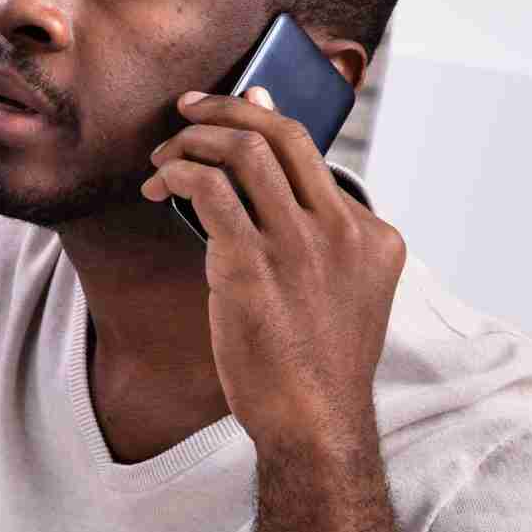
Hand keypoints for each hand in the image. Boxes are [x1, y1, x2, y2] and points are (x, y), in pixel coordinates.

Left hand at [141, 86, 406, 454]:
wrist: (314, 422)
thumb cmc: (316, 360)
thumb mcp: (345, 292)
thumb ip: (322, 239)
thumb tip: (273, 178)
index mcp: (372, 235)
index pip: (312, 153)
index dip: (261, 122)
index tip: (231, 109)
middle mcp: (343, 232)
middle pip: (281, 136)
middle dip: (226, 109)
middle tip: (187, 109)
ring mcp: (300, 247)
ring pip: (242, 152)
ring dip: (192, 142)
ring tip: (163, 157)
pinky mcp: (251, 266)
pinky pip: (207, 190)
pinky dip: (177, 174)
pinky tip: (159, 187)